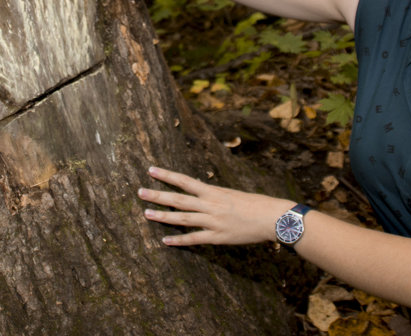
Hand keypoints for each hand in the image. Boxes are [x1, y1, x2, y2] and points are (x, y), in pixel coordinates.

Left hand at [138, 166, 293, 246]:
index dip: (167, 175)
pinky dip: (179, 240)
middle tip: (140, 191)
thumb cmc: (254, 203)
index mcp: (213, 191)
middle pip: (178, 199)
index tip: (151, 169)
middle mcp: (210, 205)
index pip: (185, 180)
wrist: (271, 217)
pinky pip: (194, 239)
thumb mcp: (231, 193)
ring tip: (146, 213)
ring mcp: (212, 221)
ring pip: (182, 218)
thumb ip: (214, 195)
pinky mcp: (217, 237)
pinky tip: (165, 241)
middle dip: (158, 195)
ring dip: (163, 216)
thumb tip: (200, 193)